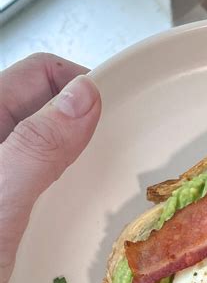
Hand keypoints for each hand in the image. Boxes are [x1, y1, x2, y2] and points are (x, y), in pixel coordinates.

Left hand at [0, 53, 100, 282]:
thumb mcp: (1, 196)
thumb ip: (37, 145)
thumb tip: (85, 95)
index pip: (38, 74)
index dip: (78, 83)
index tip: (115, 115)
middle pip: (45, 108)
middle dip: (84, 120)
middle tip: (118, 150)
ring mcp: (2, 176)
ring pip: (48, 146)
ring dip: (79, 156)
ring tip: (106, 179)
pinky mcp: (6, 208)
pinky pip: (44, 182)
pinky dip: (66, 185)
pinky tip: (79, 206)